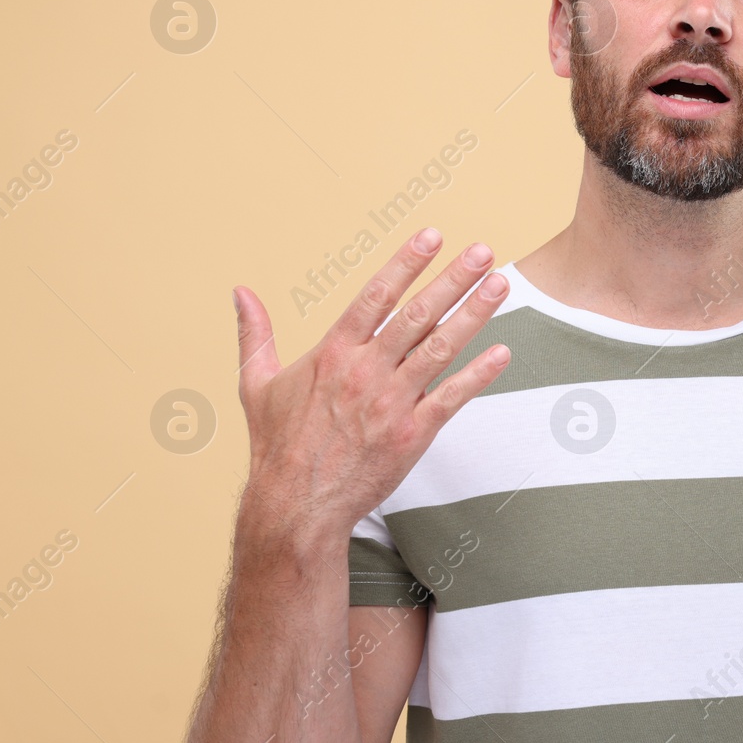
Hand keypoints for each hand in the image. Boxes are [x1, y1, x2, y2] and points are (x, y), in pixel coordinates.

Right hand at [230, 227, 511, 541]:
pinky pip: (451, 397)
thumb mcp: (256, 384)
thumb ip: (254, 334)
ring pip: (440, 349)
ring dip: (474, 315)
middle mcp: (364, 372)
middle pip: (417, 315)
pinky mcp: (410, 434)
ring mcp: (390, 402)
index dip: (406, 263)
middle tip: (483, 251)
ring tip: (500, 285)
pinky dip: (478, 374)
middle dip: (453, 280)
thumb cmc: (276, 445)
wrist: (295, 507)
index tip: (433, 235)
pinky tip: (502, 352)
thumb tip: (240, 292)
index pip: (375, 296)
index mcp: (332, 353)